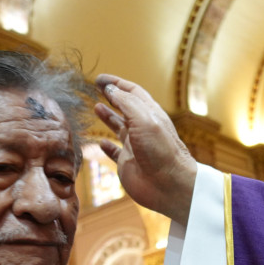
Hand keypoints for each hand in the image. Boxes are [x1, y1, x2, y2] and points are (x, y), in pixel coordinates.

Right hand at [94, 74, 196, 225]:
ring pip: (119, 127)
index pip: (132, 92)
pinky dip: (106, 146)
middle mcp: (142, 128)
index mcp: (149, 113)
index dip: (116, 84)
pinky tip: (101, 142)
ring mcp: (135, 145)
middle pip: (125, 107)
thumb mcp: (143, 119)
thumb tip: (110, 89)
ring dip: (107, 117)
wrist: (168, 185)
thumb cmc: (160, 151)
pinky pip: (115, 152)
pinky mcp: (127, 163)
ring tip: (96, 107)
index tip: (100, 79)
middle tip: (96, 89)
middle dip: (111, 96)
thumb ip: (125, 102)